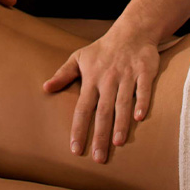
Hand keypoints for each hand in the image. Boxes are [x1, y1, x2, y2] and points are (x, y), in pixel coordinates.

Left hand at [42, 28, 159, 163]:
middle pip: (102, 111)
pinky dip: (142, 102)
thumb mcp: (79, 58)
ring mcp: (126, 75)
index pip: (82, 108)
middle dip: (100, 135)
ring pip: (122, 102)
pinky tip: (140, 118)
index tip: (75, 150)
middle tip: (99, 158)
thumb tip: (45, 88)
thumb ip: (63, 74)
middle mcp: (108, 80)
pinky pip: (143, 88)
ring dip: (120, 123)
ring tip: (117, 143)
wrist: (131, 31)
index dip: (79, 129)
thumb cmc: (102, 49)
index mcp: (91, 80)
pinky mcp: (144, 71)